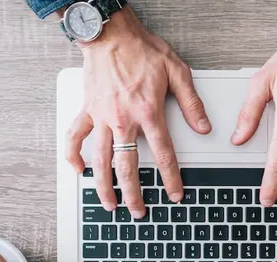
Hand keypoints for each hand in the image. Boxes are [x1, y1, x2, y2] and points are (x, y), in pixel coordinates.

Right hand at [65, 6, 210, 217]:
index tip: (174, 194)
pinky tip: (77, 170)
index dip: (170, 178)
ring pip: (100, 160)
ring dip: (104, 186)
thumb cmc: (142, 50)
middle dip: (134, 194)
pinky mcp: (87, 110)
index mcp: (148, 113)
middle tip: (139, 211)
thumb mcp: (177, 72)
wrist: (111, 33)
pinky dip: (73, 155)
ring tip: (109, 205)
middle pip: (127, 167)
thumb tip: (203, 126)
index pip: (163, 155)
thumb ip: (191, 103)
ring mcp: (102, 118)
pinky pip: (75, 137)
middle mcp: (123, 120)